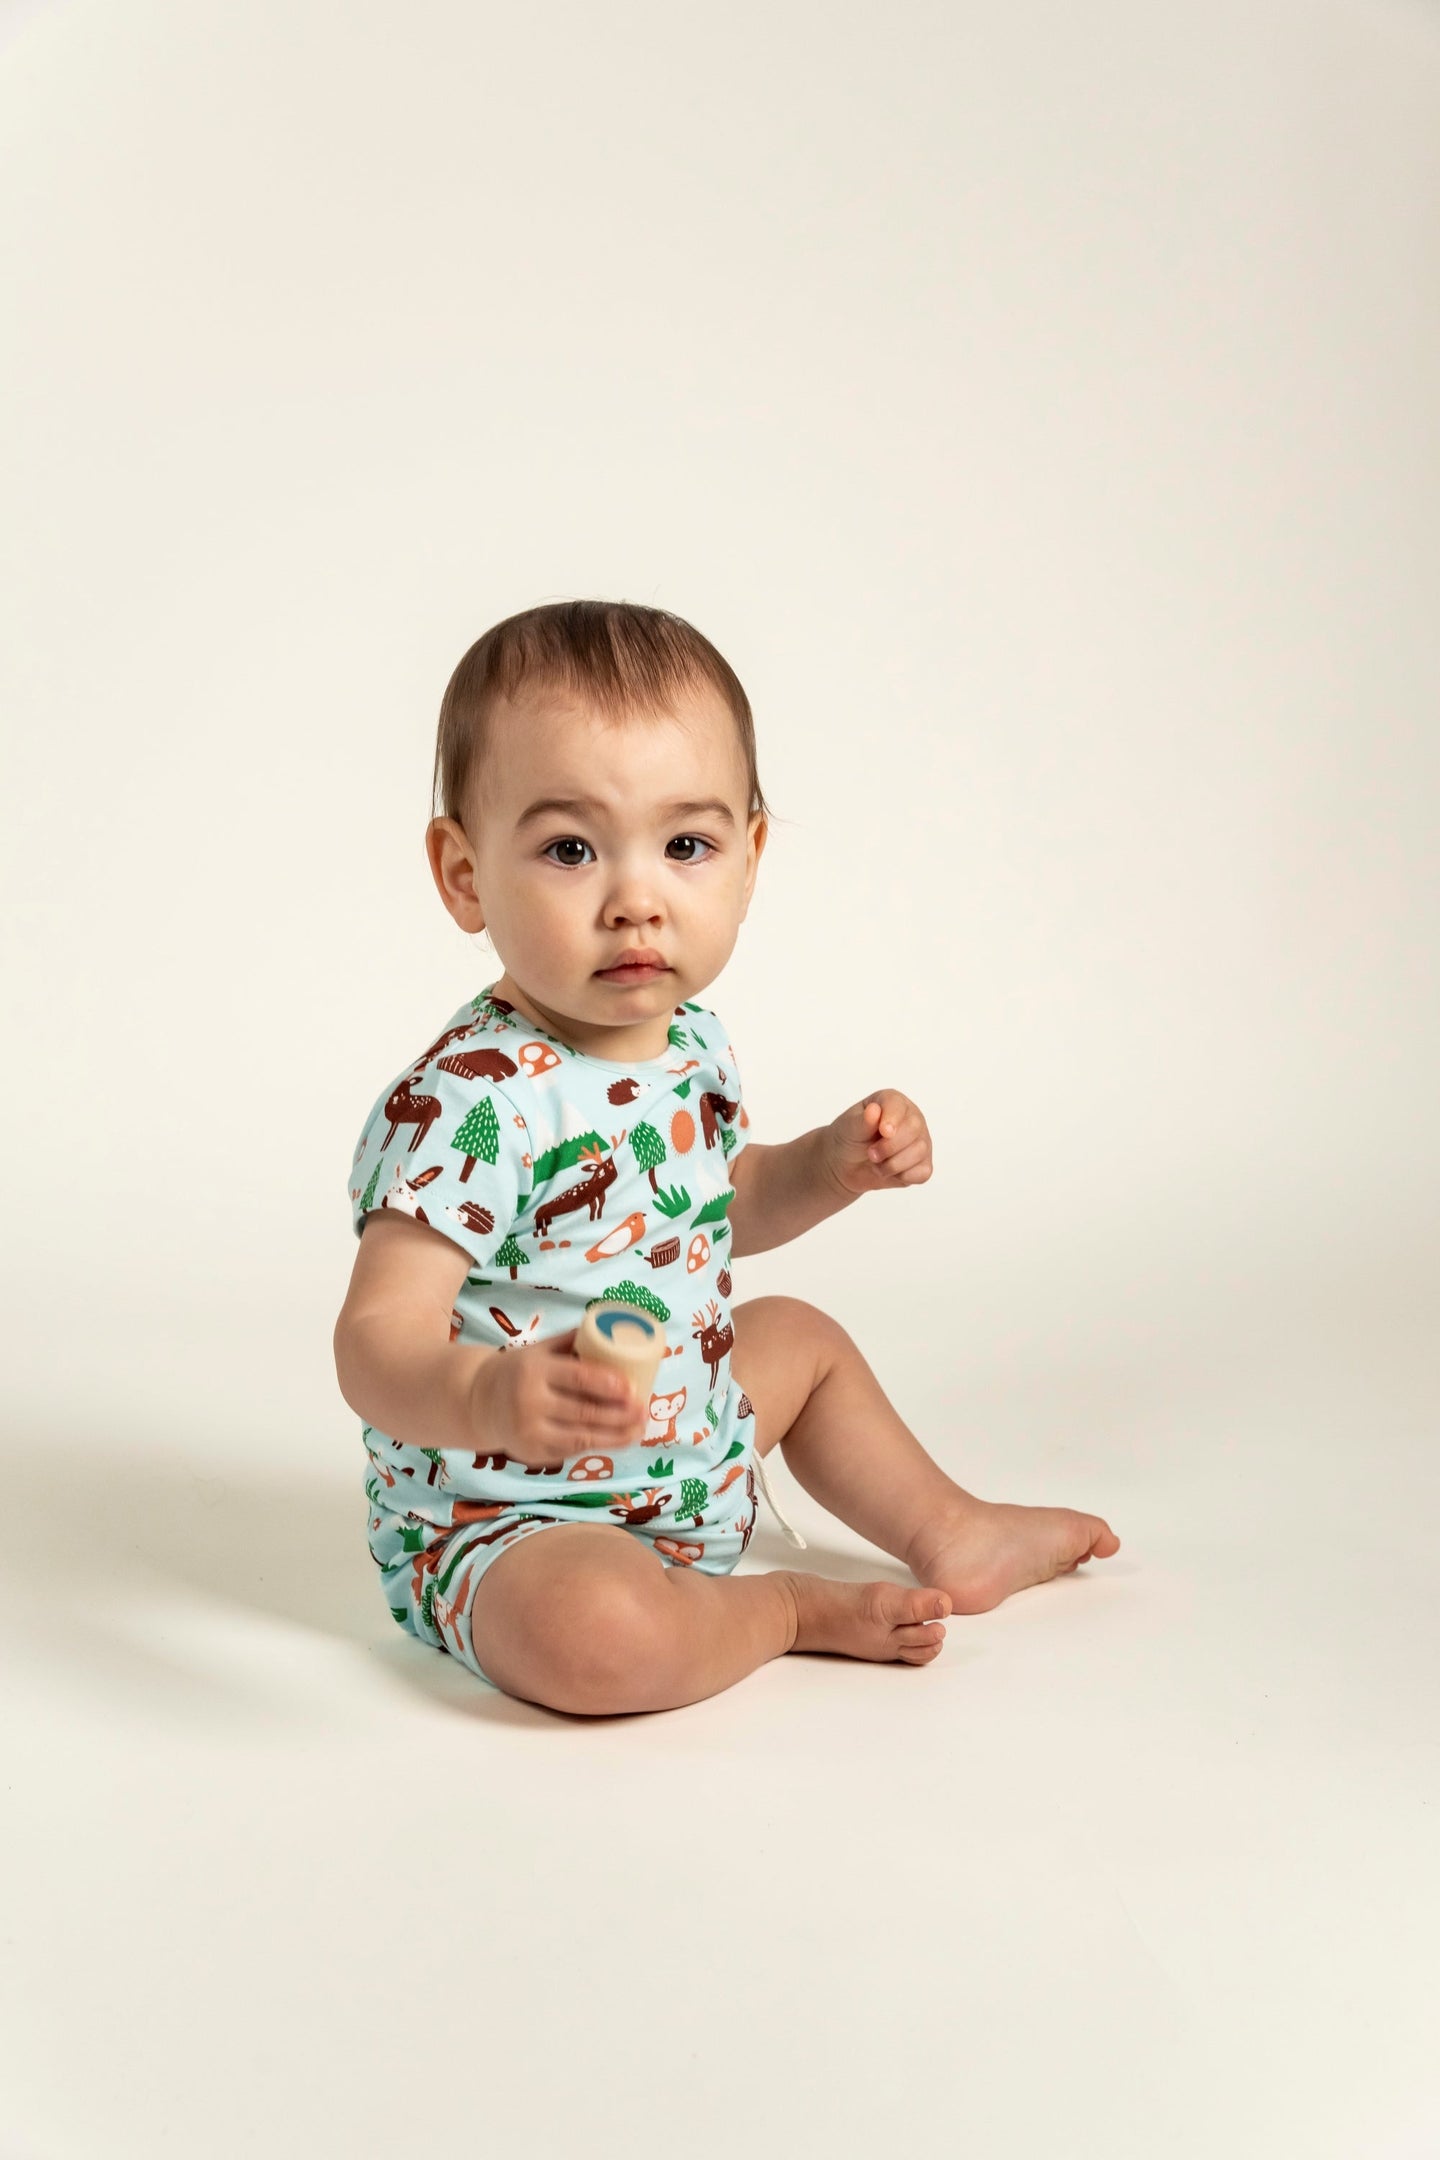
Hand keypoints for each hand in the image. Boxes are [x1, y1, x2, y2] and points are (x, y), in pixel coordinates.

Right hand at [469, 1327, 647, 1467]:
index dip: (607, 1384)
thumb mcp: (539, 1349)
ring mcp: (529, 1432)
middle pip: (583, 1411)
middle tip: (644, 1410)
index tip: (632, 1387)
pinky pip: (570, 1451)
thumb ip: (572, 1342)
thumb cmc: (519, 1370)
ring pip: (581, 1437)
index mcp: (534, 1370)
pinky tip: (618, 1440)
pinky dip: (597, 1446)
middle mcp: (529, 1402)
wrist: (477, 1401)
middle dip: (619, 1414)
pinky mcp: (532, 1454)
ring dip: (615, 1436)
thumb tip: (615, 1330)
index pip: (577, 1378)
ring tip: (639, 1429)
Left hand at [822, 1090, 932, 1198]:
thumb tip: (874, 1110)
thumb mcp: (849, 1128)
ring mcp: (920, 1141)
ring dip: (892, 1164)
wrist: (847, 1165)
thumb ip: (863, 1120)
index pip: (899, 1105)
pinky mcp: (923, 1164)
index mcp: (892, 1102)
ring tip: (876, 1163)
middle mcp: (912, 1118)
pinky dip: (903, 1176)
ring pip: (919, 1151)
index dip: (892, 1119)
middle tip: (871, 1154)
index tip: (883, 1131)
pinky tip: (889, 1172)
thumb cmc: (850, 1139)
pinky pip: (923, 1172)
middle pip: (914, 1128)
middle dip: (890, 1146)